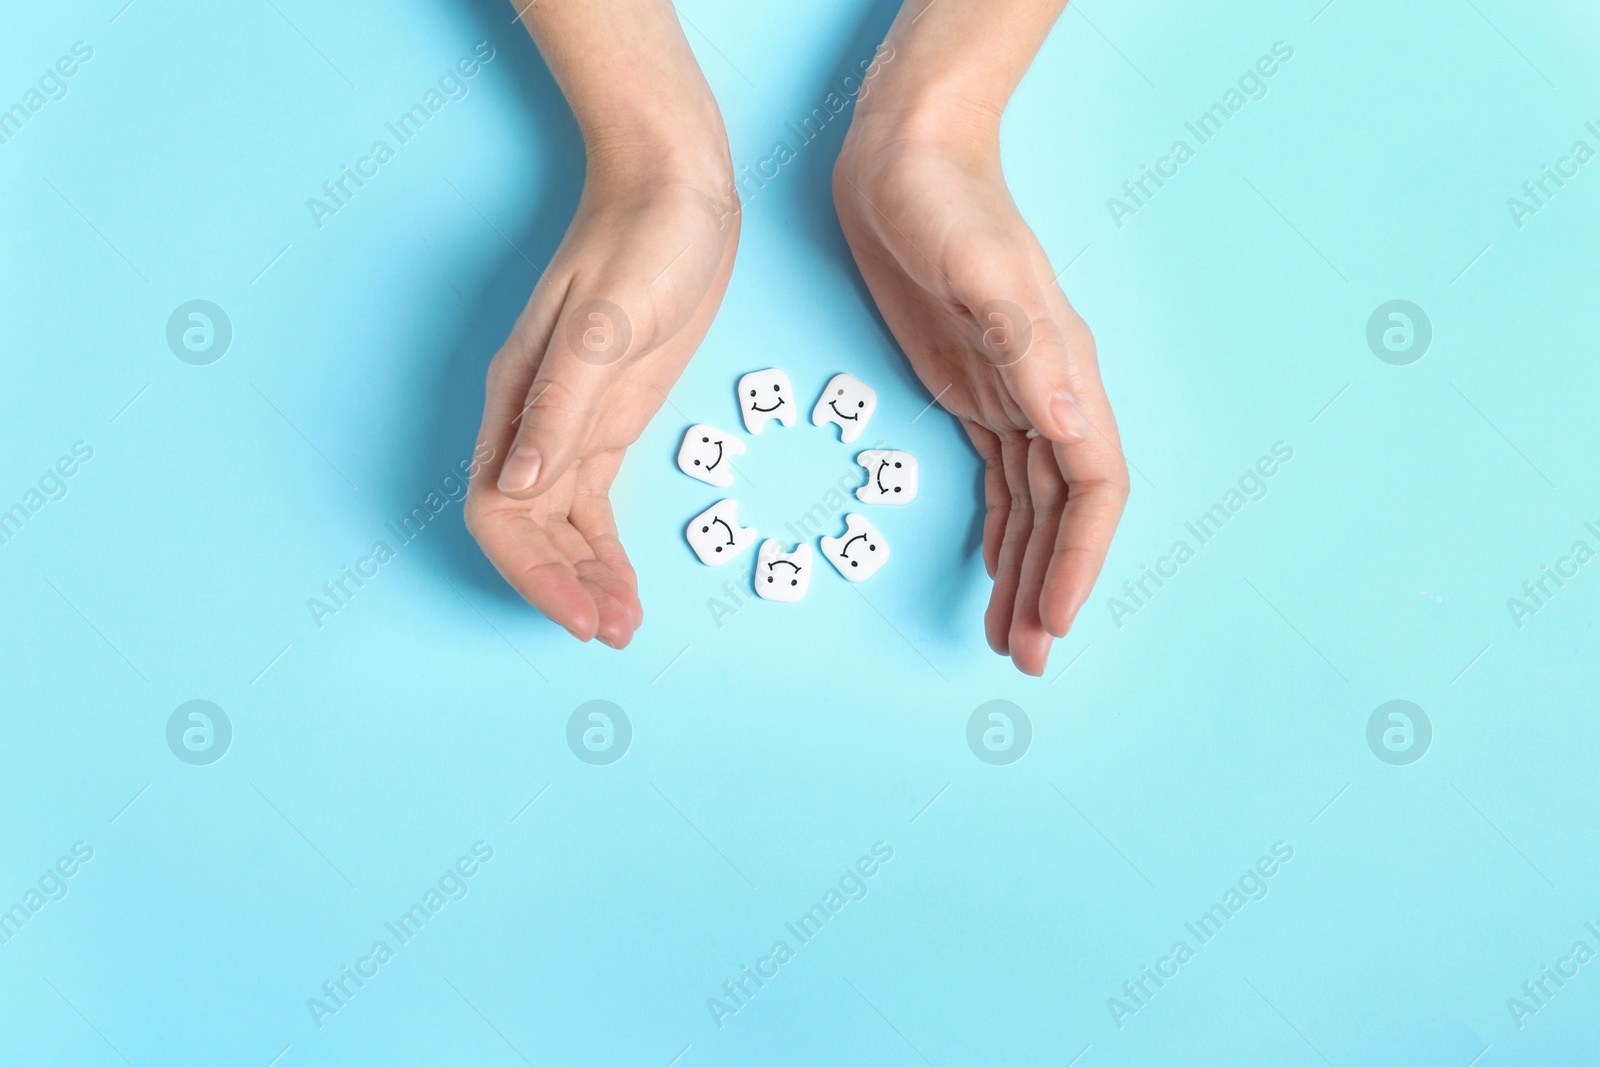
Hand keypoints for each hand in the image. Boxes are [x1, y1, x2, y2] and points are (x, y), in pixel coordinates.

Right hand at [466, 0, 737, 649]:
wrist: (676, 188)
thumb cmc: (641, 241)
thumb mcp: (607, 325)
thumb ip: (561, 406)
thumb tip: (517, 487)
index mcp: (519, 397)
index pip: (500, 511)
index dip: (532, 572)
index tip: (579, 615)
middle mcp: (534, 419)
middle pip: (527, 531)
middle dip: (562, 587)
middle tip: (613, 632)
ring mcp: (571, 421)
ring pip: (560, 525)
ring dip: (584, 578)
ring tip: (623, 624)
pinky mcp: (610, 418)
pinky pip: (592, 503)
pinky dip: (604, 547)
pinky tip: (625, 580)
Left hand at [834, 111, 1127, 674]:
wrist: (905, 155)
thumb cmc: (944, 201)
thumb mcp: (981, 271)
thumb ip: (1027, 353)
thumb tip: (1073, 432)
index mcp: (1062, 371)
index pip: (1093, 486)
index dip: (1081, 557)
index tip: (1055, 620)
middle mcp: (1048, 392)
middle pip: (1063, 513)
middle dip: (1049, 588)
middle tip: (1022, 659)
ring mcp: (1012, 392)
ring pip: (1032, 507)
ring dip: (1025, 573)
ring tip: (1005, 637)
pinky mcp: (972, 388)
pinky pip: (1001, 479)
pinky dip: (1000, 531)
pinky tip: (992, 569)